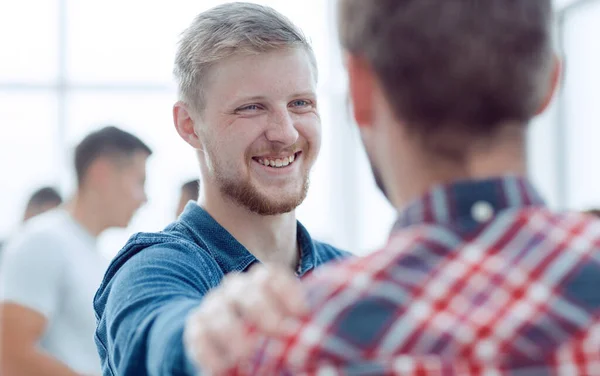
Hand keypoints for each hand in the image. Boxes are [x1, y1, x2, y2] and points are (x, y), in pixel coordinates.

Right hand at [184, 265, 308, 374]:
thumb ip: (301, 337)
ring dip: (232, 330)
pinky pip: (197, 333)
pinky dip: (207, 351)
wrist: (236, 349)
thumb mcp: (289, 333)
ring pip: (218, 308)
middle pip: (246, 288)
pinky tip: (223, 368)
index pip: (271, 275)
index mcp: (261, 284)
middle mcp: (236, 289)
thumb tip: (326, 366)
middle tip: (279, 332)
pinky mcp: (196, 328)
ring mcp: (214, 306)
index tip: (303, 314)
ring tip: (246, 354)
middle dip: (262, 309)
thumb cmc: (271, 339)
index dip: (287, 291)